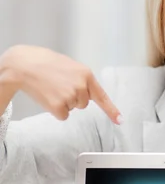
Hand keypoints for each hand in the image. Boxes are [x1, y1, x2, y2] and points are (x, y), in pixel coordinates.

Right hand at [0, 45, 121, 122]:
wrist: (24, 65)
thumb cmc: (45, 63)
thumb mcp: (70, 66)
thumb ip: (81, 79)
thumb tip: (87, 93)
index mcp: (86, 74)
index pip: (102, 96)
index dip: (111, 110)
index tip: (120, 120)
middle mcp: (81, 86)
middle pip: (83, 103)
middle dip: (73, 97)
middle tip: (58, 85)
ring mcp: (71, 97)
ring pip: (72, 109)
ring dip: (63, 102)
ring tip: (52, 88)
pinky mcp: (59, 107)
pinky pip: (63, 115)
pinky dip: (55, 110)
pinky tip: (48, 97)